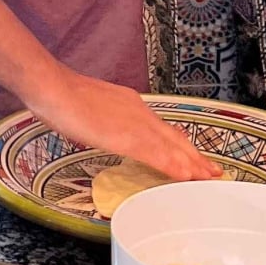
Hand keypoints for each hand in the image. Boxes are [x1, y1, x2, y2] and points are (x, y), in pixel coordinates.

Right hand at [29, 66, 220, 180]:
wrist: (52, 87)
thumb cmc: (61, 97)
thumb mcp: (89, 110)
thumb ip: (100, 122)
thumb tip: (98, 131)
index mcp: (130, 105)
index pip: (162, 129)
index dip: (181, 144)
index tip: (194, 158)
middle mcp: (139, 112)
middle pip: (175, 138)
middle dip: (195, 156)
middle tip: (213, 172)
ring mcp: (134, 124)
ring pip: (172, 147)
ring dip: (192, 164)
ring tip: (209, 178)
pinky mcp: (126, 137)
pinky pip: (157, 154)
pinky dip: (174, 166)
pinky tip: (186, 177)